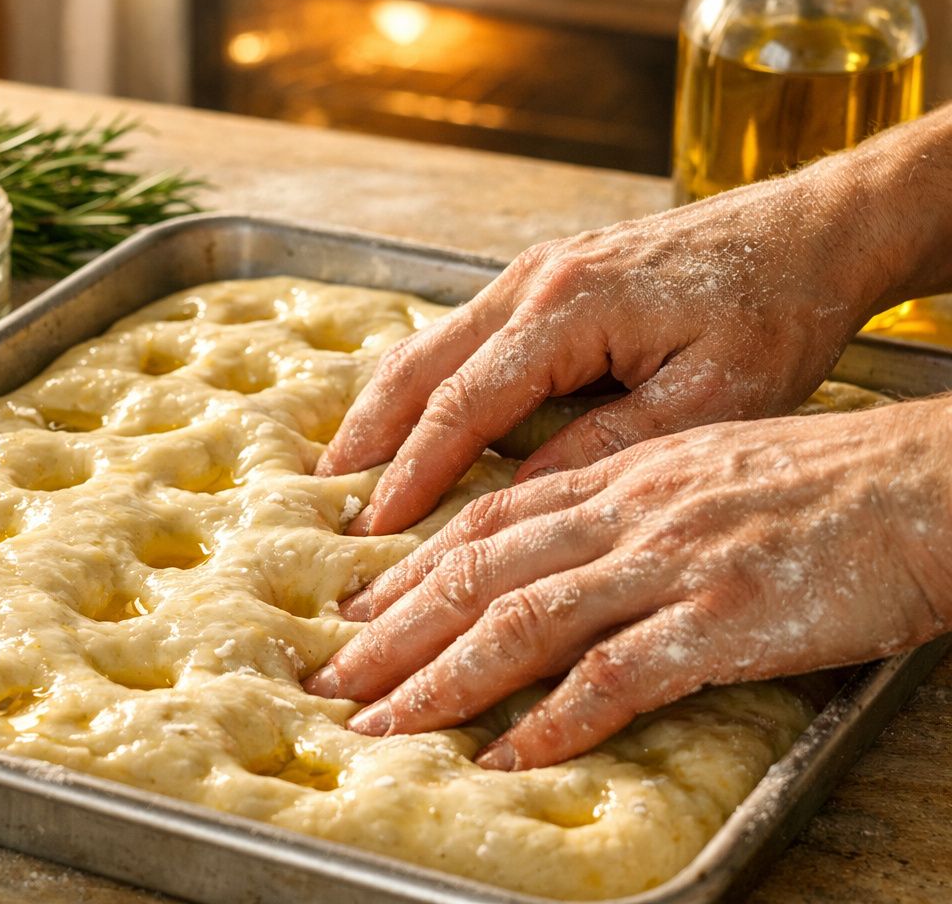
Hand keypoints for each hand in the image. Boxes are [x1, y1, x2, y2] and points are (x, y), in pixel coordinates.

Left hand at [303, 400, 951, 768]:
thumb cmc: (832, 480)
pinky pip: (615, 678)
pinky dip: (550, 722)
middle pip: (480, 569)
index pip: (490, 517)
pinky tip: (500, 757)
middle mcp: (628, 510)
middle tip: (332, 678)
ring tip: (380, 727)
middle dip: (394, 630)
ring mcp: (671, 562)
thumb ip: (633, 503)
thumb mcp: (710, 467)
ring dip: (440, 680)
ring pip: (523, 621)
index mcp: (624, 472)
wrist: (929, 479)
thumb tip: (570, 548)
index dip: (414, 563)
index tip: (361, 605)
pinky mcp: (722, 617)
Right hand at [317, 165, 911, 535]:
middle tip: (325, 496)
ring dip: (385, 406)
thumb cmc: (776, 310)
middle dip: (368, 434)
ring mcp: (536, 270)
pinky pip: (463, 334)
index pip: (464, 402)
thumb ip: (611, 446)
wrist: (813, 229)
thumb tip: (523, 500)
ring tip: (346, 466)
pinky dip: (425, 382)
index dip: (414, 471)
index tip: (374, 527)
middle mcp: (535, 280)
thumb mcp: (712, 397)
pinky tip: (410, 419)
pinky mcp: (549, 275)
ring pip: (432, 344)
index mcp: (569, 308)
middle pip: (420, 365)